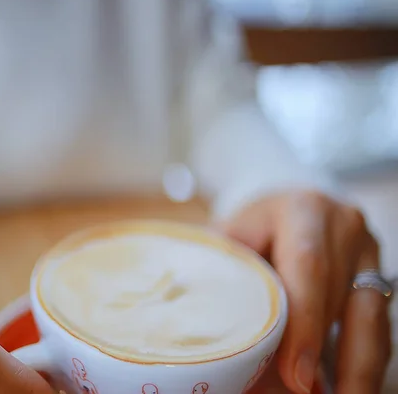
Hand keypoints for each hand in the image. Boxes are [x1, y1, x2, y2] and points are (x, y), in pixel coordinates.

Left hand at [220, 191, 391, 393]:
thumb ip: (224, 273)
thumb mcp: (231, 236)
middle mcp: (344, 227)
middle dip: (323, 355)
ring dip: (356, 368)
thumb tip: (208, 336)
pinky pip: (376, 326)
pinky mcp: (376, 277)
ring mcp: (367, 253)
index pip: (309, 267)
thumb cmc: (251, 227)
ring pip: (369, 317)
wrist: (285, 208)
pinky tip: (346, 387)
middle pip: (338, 297)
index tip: (296, 375)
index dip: (304, 324)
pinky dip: (361, 361)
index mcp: (304, 210)